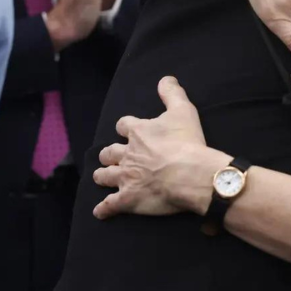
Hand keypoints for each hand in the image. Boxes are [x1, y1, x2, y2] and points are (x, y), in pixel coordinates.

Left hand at [93, 77, 228, 219]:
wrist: (191, 174)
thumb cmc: (188, 142)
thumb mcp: (183, 110)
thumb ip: (172, 93)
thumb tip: (166, 79)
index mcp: (138, 133)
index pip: (123, 126)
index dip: (125, 128)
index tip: (127, 130)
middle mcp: (127, 154)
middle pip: (109, 152)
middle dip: (108, 154)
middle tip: (109, 157)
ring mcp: (126, 178)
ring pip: (106, 175)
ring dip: (102, 176)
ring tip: (100, 177)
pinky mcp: (128, 199)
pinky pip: (111, 205)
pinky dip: (104, 208)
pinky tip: (99, 212)